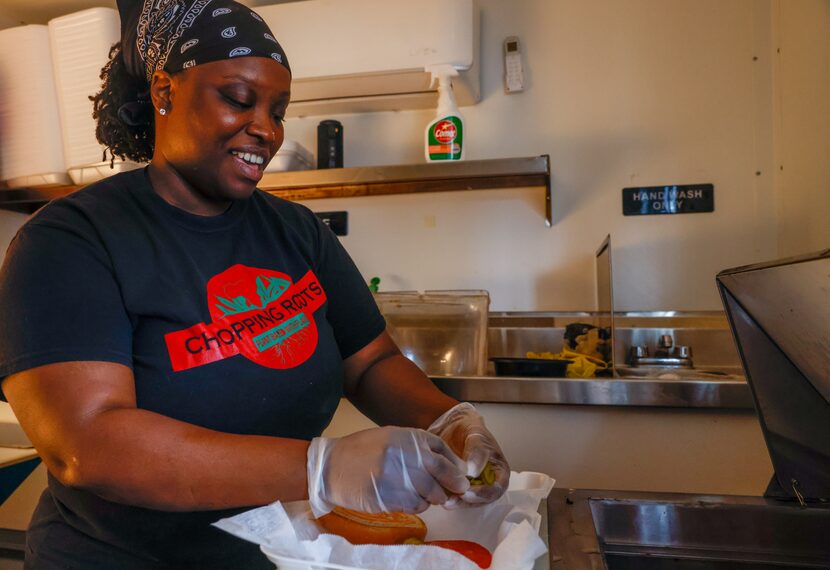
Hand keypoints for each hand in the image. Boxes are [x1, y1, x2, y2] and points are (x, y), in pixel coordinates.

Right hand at [306, 426, 469, 516]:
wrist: (332, 466)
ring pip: (431, 494)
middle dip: (454, 485)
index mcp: (407, 438)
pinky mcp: (389, 499)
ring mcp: (398, 479)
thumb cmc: (363, 450)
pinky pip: (415, 506)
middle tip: (458, 491)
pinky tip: (410, 500)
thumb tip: (448, 464)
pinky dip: (419, 506)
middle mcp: (406, 457)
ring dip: (434, 498)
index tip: (462, 476)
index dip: (455, 467)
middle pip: (441, 474)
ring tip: (428, 495)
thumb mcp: (392, 437)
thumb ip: (418, 448)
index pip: (442, 453)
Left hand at [427, 403, 509, 506]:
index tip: (469, 492)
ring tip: (444, 500)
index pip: (496, 489)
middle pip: (481, 499)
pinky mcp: (456, 486)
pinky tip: (437, 494)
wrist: (453, 427)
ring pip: (466, 501)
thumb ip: (477, 452)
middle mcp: (486, 482)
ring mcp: (471, 485)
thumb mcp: (476, 435)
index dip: (484, 494)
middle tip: (454, 499)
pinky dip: (446, 496)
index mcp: (498, 471)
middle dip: (467, 502)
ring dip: (456, 502)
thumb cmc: (470, 429)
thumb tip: (474, 472)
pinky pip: (453, 495)